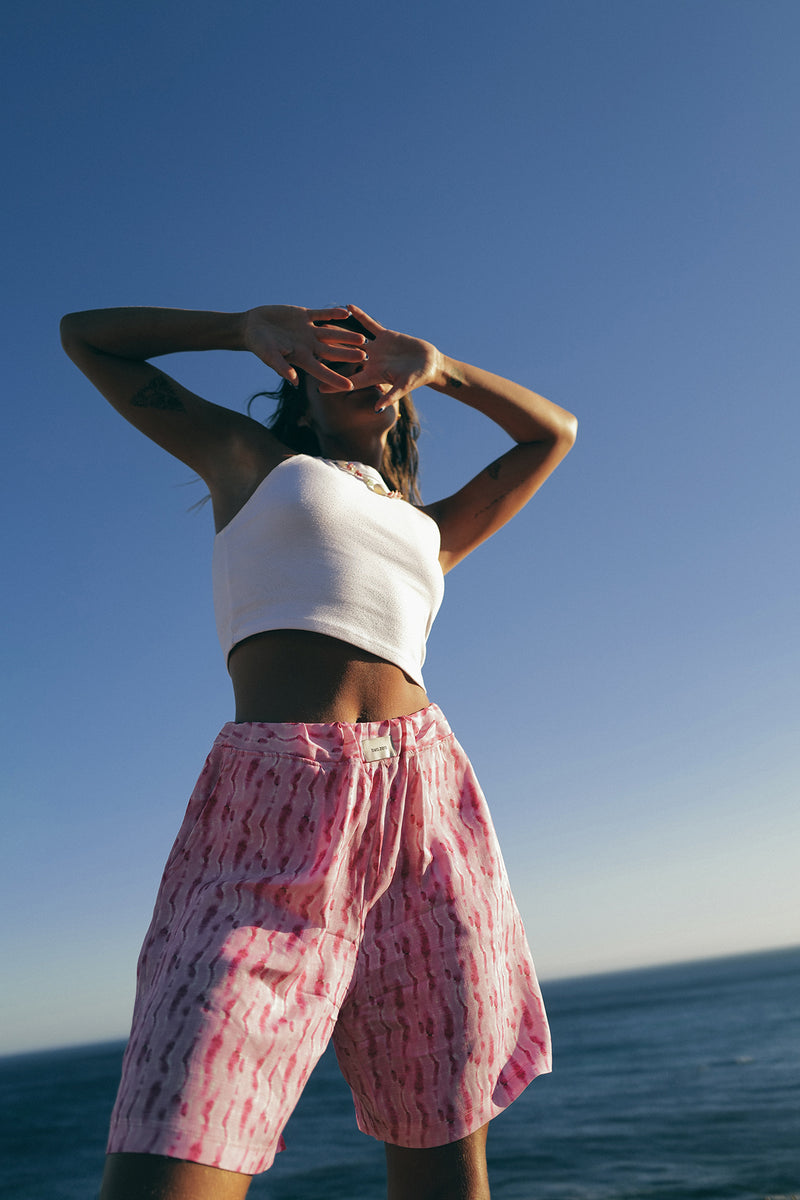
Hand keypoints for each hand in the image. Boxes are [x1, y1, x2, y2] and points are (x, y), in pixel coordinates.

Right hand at [242, 305, 367, 390]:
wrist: (253, 326)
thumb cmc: (259, 345)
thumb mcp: (269, 357)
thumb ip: (282, 368)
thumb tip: (294, 382)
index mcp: (302, 358)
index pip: (322, 371)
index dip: (335, 379)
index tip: (350, 386)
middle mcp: (309, 346)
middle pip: (332, 352)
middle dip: (348, 355)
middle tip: (365, 358)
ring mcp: (308, 331)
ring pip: (331, 334)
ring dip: (346, 336)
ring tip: (362, 338)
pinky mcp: (305, 316)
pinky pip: (322, 315)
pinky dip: (332, 313)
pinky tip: (346, 312)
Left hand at [321, 304, 441, 407]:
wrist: (428, 364)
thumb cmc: (416, 379)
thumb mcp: (403, 388)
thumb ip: (390, 397)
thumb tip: (377, 408)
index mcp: (373, 375)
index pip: (350, 381)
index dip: (335, 383)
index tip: (318, 387)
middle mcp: (370, 361)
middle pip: (346, 358)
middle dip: (330, 354)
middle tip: (311, 349)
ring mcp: (376, 348)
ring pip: (353, 339)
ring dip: (339, 332)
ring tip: (323, 324)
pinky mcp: (384, 336)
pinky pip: (369, 324)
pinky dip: (360, 316)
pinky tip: (348, 307)